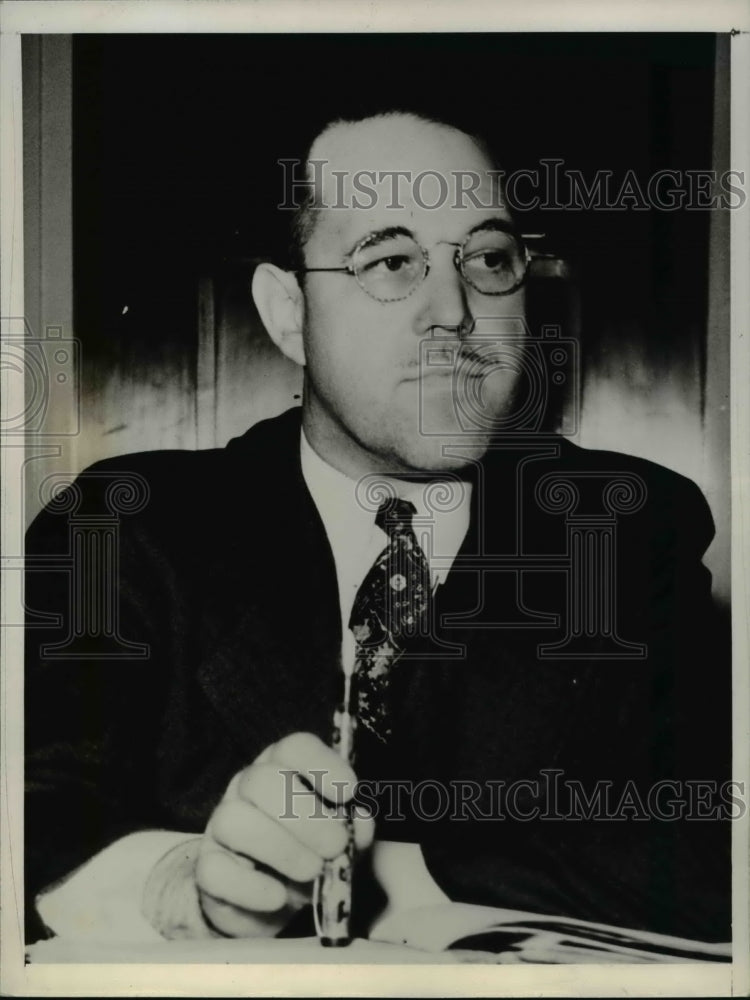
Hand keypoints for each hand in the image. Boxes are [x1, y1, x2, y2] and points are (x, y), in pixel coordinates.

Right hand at [195, 732, 373, 937]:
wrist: (271, 900)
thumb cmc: (310, 853)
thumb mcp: (340, 839)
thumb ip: (354, 829)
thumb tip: (361, 822)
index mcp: (283, 768)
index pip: (294, 747)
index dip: (321, 764)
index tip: (347, 792)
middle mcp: (247, 788)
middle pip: (262, 780)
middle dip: (305, 816)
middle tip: (335, 846)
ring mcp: (222, 826)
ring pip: (234, 820)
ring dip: (280, 848)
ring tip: (312, 871)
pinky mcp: (207, 868)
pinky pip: (214, 871)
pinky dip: (250, 887)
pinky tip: (278, 897)